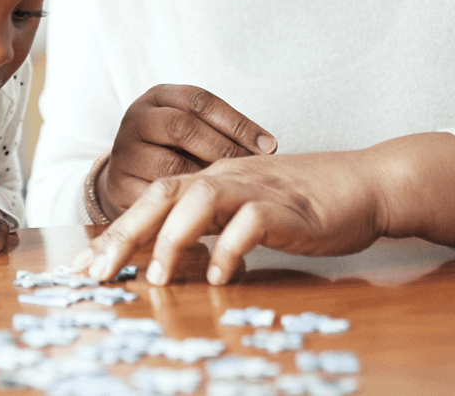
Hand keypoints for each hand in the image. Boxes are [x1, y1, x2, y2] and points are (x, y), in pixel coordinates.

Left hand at [72, 133, 454, 285]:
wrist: (368, 183)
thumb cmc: (308, 204)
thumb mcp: (249, 213)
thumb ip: (213, 229)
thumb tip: (174, 260)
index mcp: (213, 179)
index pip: (153, 199)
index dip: (117, 231)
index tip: (86, 265)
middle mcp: (227, 178)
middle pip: (161, 195)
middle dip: (124, 233)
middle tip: (97, 271)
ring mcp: (257, 189)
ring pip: (199, 200)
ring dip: (171, 238)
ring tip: (154, 276)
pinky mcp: (289, 207)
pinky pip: (251, 223)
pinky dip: (230, 247)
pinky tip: (219, 274)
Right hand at [92, 84, 275, 219]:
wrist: (128, 176)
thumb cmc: (174, 150)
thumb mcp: (192, 128)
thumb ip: (222, 131)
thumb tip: (268, 147)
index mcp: (158, 98)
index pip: (199, 101)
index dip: (237, 122)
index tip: (269, 146)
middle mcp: (136, 120)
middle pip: (182, 127)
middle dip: (224, 148)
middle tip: (252, 169)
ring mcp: (124, 153)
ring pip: (171, 164)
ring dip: (207, 178)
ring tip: (234, 190)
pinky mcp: (119, 185)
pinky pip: (159, 195)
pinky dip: (187, 203)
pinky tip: (212, 210)